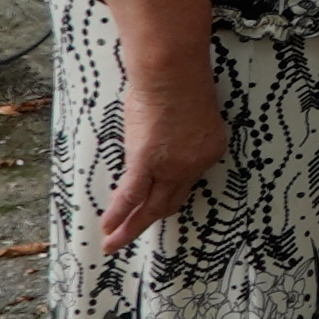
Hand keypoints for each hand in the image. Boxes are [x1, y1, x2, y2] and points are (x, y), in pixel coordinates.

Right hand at [97, 64, 224, 258]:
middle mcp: (194, 165)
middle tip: (134, 234)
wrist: (172, 73)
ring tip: (114, 245)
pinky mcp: (146, 163)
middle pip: (170, 201)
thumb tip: (164, 137)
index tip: (155, 202)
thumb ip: (183, 131)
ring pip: (149, 206)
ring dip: (130, 228)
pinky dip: (119, 215)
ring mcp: (171, 167)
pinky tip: (108, 230)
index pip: (187, 182)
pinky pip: (131, 196)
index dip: (169, 193)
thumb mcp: (195, 111)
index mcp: (209, 151)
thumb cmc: (182, 80)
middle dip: (150, 219)